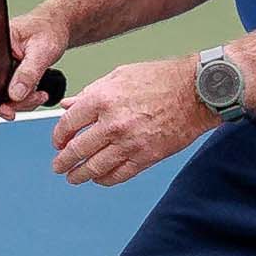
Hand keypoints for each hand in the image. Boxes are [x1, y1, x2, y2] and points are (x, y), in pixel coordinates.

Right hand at [2, 11, 71, 115]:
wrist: (56, 27)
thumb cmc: (49, 29)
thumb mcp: (41, 51)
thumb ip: (28, 73)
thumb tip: (15, 95)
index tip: (9, 110)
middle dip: (14, 102)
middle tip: (35, 99)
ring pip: (2, 94)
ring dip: (22, 101)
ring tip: (40, 95)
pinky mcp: (6, 73)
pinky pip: (9, 92)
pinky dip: (24, 98)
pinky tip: (36, 93)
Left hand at [50, 56, 212, 187]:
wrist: (197, 91)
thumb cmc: (160, 79)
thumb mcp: (119, 76)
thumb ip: (89, 94)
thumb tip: (67, 106)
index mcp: (102, 99)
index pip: (68, 125)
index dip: (58, 137)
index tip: (58, 142)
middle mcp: (113, 123)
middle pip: (77, 150)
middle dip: (63, 162)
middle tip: (58, 166)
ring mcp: (130, 143)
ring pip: (95, 167)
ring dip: (80, 175)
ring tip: (73, 177)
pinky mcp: (147, 156)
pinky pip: (119, 175)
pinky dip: (105, 179)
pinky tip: (99, 179)